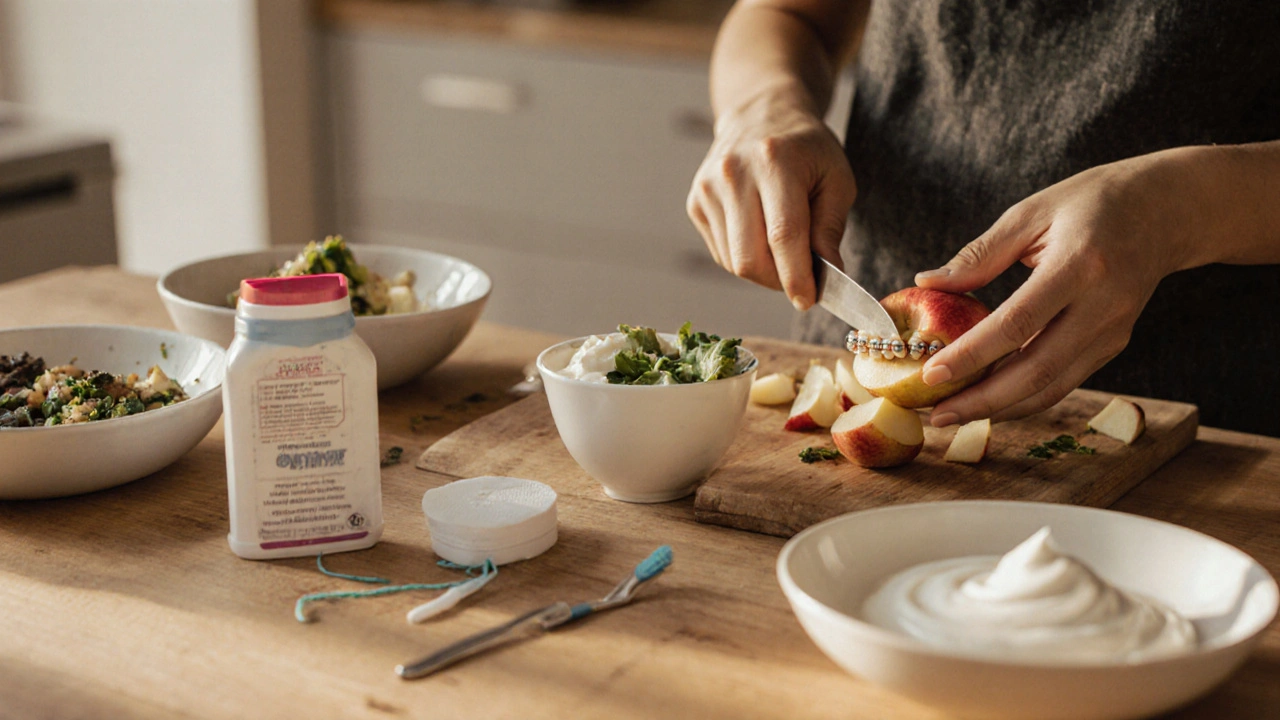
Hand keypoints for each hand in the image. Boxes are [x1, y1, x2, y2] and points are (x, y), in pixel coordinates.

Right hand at [687, 86, 856, 309]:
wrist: (761, 114)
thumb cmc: (807, 149)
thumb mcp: (836, 178)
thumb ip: (831, 227)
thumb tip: (827, 274)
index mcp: (774, 162)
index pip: (783, 236)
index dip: (797, 276)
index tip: (809, 300)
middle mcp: (733, 174)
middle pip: (750, 258)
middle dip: (779, 281)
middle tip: (802, 278)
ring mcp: (707, 189)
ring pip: (733, 263)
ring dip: (764, 271)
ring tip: (784, 250)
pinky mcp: (696, 203)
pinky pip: (722, 254)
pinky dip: (745, 258)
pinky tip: (760, 236)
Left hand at [914, 154, 1195, 426]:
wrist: (1168, 210)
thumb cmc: (1092, 202)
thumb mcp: (1032, 213)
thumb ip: (981, 254)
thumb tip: (928, 282)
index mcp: (1080, 265)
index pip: (1018, 323)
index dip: (973, 355)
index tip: (931, 374)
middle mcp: (1102, 305)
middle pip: (1037, 369)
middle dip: (983, 401)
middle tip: (936, 416)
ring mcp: (1113, 330)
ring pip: (1053, 386)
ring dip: (1001, 409)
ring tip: (954, 415)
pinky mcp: (1114, 344)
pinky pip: (1064, 380)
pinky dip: (1024, 397)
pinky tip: (988, 400)